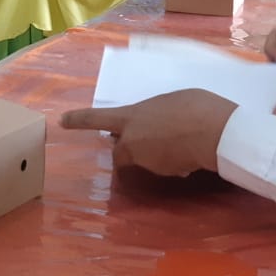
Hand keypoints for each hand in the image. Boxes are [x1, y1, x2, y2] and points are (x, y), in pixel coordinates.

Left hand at [60, 90, 237, 176]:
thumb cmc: (193, 105)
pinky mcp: (165, 173)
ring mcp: (148, 160)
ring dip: (155, 154)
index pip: (96, 118)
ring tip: (181, 140)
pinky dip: (172, 162)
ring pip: (145, 159)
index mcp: (131, 116)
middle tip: (149, 139)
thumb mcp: (168, 102)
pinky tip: (189, 153)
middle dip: (130, 148)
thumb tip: (160, 129)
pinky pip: (164, 167)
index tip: (61, 121)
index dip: (78, 120)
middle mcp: (133, 140)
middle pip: (122, 150)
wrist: (214, 131)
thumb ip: (155, 114)